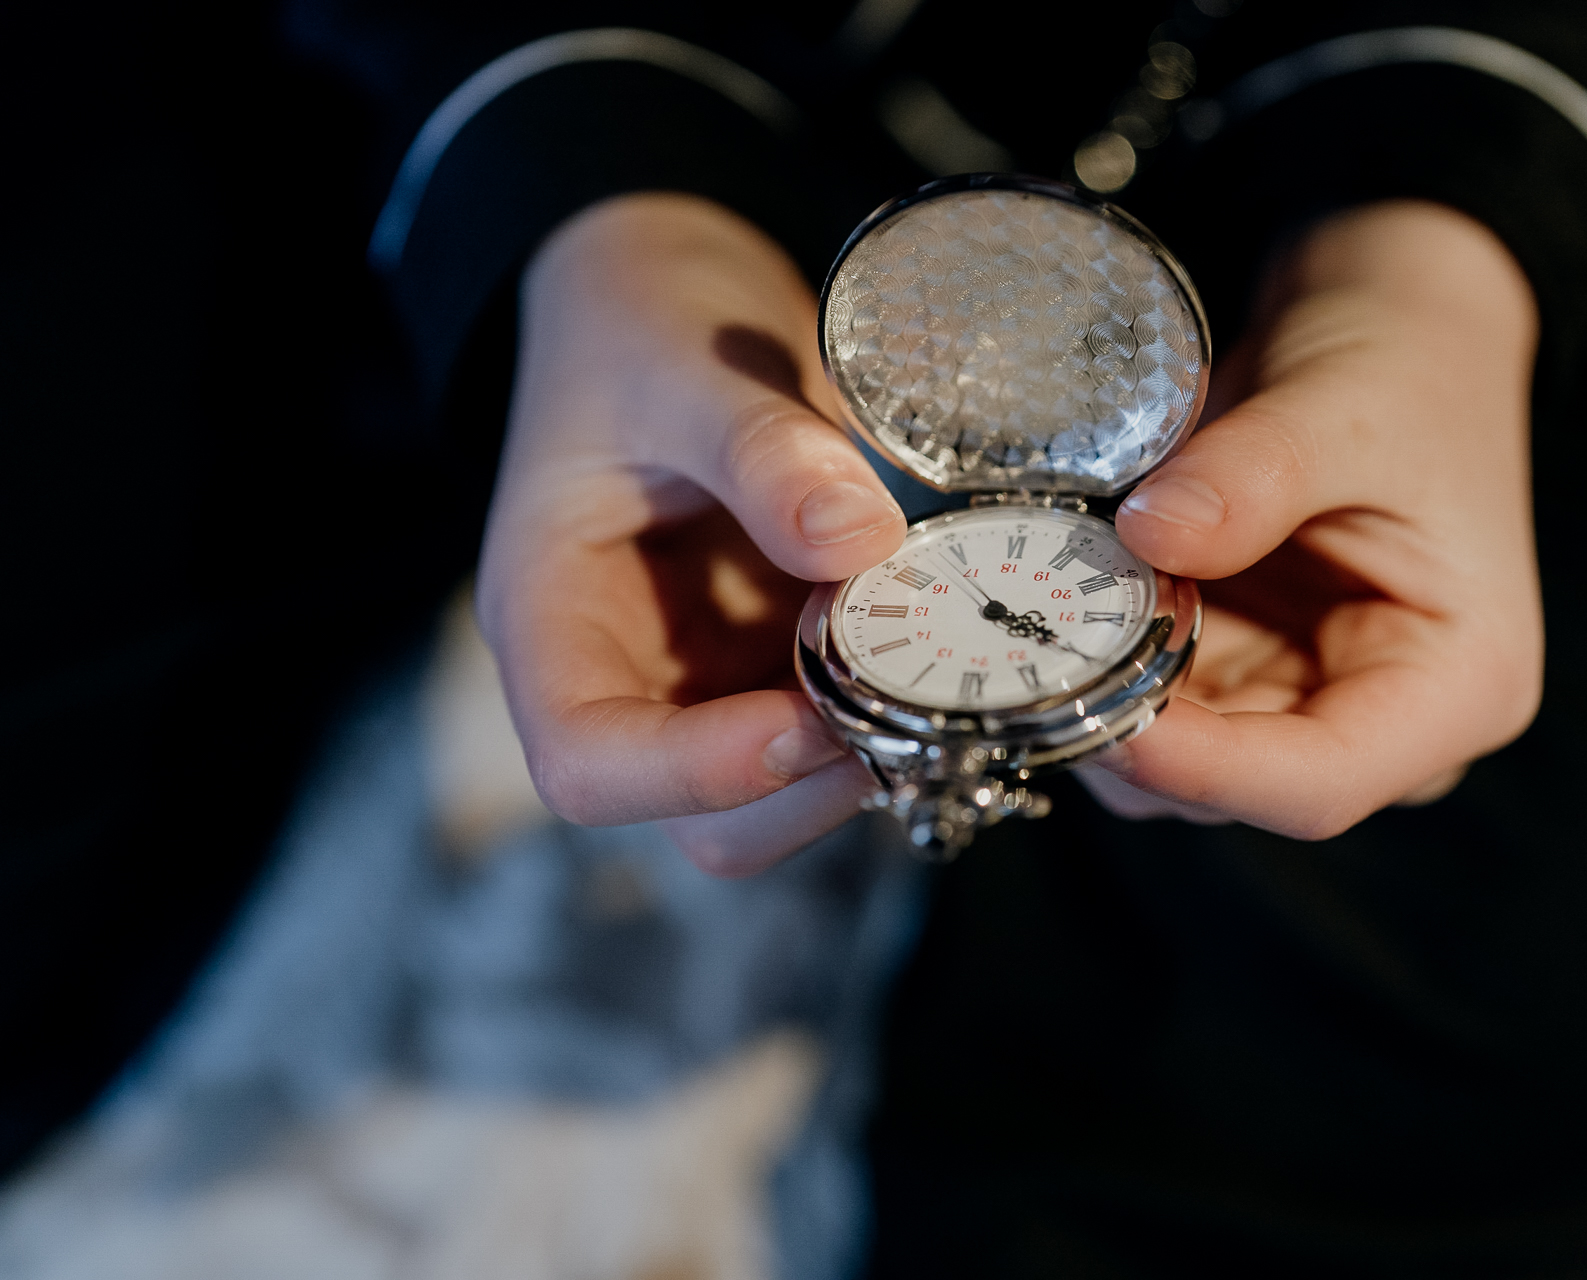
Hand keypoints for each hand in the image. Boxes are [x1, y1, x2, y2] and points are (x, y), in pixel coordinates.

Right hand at [477, 193, 904, 875]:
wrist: (665, 296)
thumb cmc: (635, 328)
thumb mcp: (683, 368)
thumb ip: (760, 451)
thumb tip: (858, 543)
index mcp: (551, 619)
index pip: (587, 763)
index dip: (696, 772)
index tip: (808, 716)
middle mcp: (628, 677)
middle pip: (704, 820)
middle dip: (811, 780)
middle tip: (906, 691)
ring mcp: (714, 684)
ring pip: (788, 800)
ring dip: (869, 757)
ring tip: (935, 658)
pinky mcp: (785, 666)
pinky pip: (845, 736)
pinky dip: (903, 716)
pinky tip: (953, 646)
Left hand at [1077, 200, 1542, 837]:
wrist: (1400, 326)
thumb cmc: (1411, 370)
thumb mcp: (1342, 407)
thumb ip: (1252, 477)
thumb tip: (1149, 536)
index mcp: (1457, 687)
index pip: (1319, 782)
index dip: (1201, 768)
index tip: (1101, 712)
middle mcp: (1385, 722)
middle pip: (1232, 785)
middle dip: (1129, 726)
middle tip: (1034, 644)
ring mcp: (1305, 704)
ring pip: (1175, 758)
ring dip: (1101, 694)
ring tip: (1048, 598)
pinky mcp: (1242, 674)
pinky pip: (1155, 700)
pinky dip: (1100, 660)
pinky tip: (1064, 592)